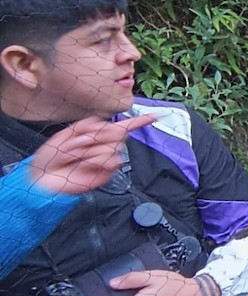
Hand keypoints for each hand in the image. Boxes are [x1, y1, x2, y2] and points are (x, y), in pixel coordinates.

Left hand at [27, 114, 156, 194]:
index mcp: (97, 134)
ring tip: (77, 157)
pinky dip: (95, 160)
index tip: (154, 116)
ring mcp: (107, 159)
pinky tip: (85, 165)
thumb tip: (104, 126)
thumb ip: (86, 125)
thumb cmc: (51, 157)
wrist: (46, 178)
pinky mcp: (107, 171)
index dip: (139, 121)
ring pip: (113, 146)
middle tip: (76, 144)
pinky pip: (110, 159)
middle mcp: (106, 146)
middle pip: (117, 132)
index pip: (123, 126)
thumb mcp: (66, 133)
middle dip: (94, 135)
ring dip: (90, 150)